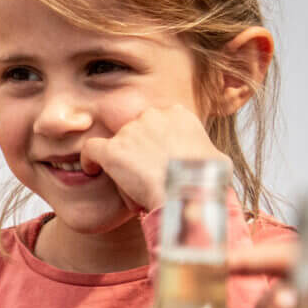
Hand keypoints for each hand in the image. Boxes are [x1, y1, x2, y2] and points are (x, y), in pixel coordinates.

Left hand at [78, 105, 224, 214]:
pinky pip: (91, 149)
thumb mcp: (217, 160)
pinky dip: (90, 159)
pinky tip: (93, 170)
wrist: (187, 193)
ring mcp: (130, 132)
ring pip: (118, 144)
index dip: (156, 140)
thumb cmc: (206, 181)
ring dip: (121, 161)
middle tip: (144, 172)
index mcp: (178, 114)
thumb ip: (207, 152)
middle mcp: (152, 117)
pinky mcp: (112, 150)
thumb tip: (210, 159)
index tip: (157, 157)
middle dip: (138, 149)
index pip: (159, 120)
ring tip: (130, 183)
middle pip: (136, 130)